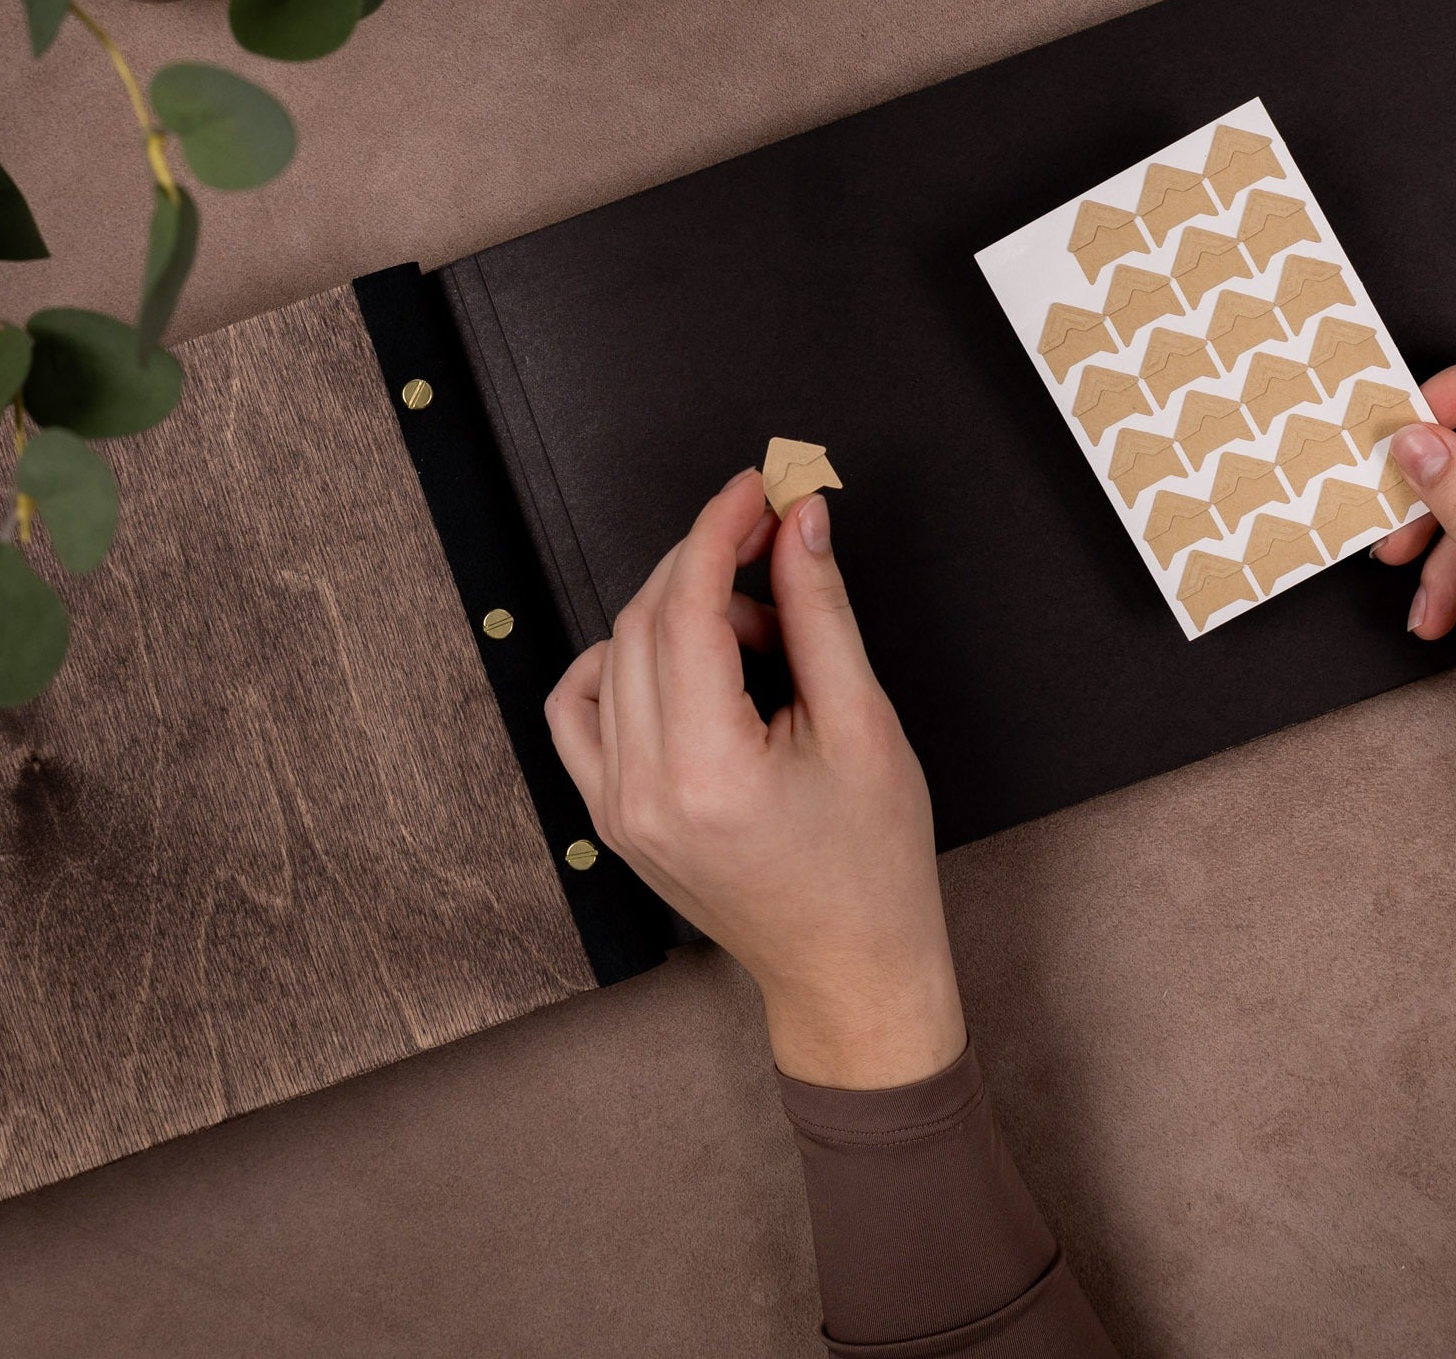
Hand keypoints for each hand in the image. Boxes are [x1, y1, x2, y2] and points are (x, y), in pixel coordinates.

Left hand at [545, 471, 965, 1088]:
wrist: (848, 968)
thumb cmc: (871, 864)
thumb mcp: (863, 723)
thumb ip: (820, 612)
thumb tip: (801, 522)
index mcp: (706, 772)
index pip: (688, 608)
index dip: (721, 530)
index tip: (758, 488)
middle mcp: (640, 790)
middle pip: (645, 620)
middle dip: (710, 560)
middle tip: (778, 535)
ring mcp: (613, 807)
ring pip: (615, 653)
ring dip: (681, 613)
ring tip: (762, 639)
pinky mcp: (609, 814)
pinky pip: (584, 707)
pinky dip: (627, 662)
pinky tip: (693, 666)